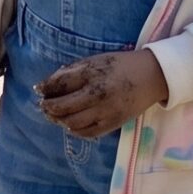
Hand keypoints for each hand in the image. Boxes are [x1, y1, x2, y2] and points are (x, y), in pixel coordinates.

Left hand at [36, 50, 168, 138]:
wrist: (153, 75)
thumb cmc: (121, 65)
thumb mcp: (96, 60)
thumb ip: (72, 71)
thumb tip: (48, 84)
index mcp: (92, 73)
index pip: (60, 84)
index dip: (45, 87)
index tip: (39, 89)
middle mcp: (98, 93)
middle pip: (62, 107)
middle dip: (48, 107)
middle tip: (43, 106)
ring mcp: (106, 111)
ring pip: (72, 122)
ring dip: (58, 120)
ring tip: (54, 116)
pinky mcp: (114, 123)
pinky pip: (88, 133)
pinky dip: (75, 130)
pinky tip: (70, 124)